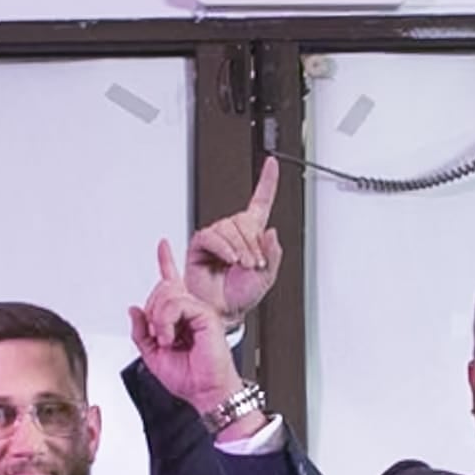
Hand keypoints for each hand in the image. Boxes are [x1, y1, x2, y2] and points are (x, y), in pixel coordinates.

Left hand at [130, 235, 245, 413]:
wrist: (205, 391)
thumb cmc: (187, 377)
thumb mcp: (152, 355)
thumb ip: (140, 332)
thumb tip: (133, 310)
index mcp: (179, 316)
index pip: (171, 282)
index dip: (166, 262)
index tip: (163, 245)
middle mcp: (190, 309)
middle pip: (160, 289)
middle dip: (151, 314)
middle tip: (159, 338)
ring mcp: (198, 309)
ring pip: (166, 295)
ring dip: (158, 320)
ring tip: (167, 340)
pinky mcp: (205, 314)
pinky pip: (176, 304)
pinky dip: (166, 322)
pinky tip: (172, 337)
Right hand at [182, 157, 284, 323]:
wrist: (223, 310)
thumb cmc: (242, 295)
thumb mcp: (267, 276)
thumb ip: (273, 253)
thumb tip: (271, 232)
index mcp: (253, 235)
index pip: (261, 201)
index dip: (267, 181)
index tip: (271, 163)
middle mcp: (234, 232)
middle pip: (245, 220)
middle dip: (252, 243)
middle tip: (253, 263)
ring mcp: (217, 237)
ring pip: (230, 228)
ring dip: (239, 248)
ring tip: (241, 265)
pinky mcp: (201, 244)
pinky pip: (212, 237)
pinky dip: (223, 247)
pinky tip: (229, 259)